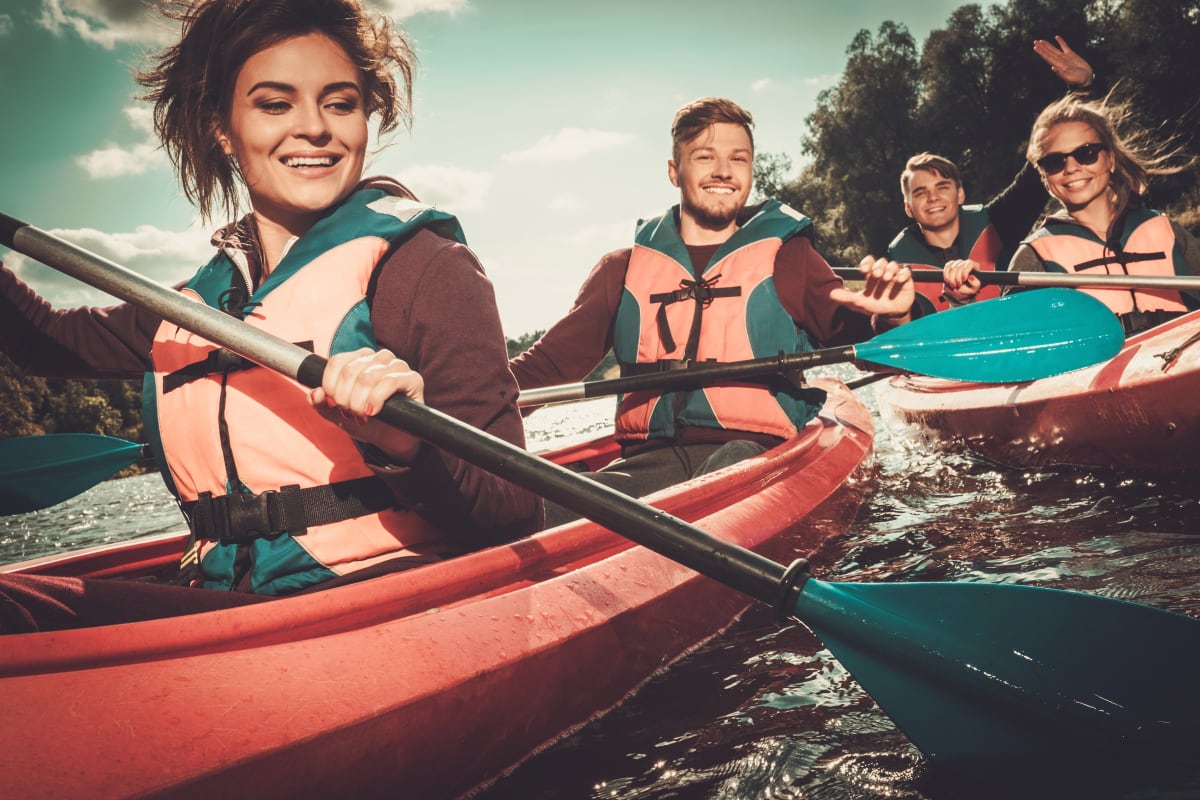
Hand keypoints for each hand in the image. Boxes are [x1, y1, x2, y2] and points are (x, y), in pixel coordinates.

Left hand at [307, 347, 423, 463]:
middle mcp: (379, 358)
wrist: (390, 439)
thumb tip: (315, 394)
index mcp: (360, 359)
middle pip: (350, 371)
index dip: (330, 385)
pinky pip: (389, 382)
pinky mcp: (412, 379)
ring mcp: (397, 366)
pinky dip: (376, 399)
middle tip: (349, 413)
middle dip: (345, 398)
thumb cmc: (366, 421)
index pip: (338, 361)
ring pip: (368, 377)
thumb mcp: (338, 415)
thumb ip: (322, 404)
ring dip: (359, 402)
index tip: (333, 403)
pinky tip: (373, 411)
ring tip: (362, 415)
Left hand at [829, 256, 914, 323]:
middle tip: (876, 275)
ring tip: (886, 278)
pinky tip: (899, 280)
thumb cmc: (875, 306)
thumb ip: (847, 298)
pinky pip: (906, 272)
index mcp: (871, 276)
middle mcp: (883, 273)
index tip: (864, 270)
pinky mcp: (906, 280)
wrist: (891, 315)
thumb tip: (830, 294)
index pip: (869, 263)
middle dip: (878, 266)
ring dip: (889, 270)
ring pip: (893, 265)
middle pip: (881, 262)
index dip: (867, 263)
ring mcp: (894, 276)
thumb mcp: (860, 303)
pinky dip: (903, 274)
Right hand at [942, 258, 981, 299]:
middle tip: (958, 285)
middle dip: (957, 278)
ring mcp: (958, 263)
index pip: (969, 264)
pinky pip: (947, 267)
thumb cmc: (969, 288)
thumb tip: (971, 277)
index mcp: (975, 266)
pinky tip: (947, 281)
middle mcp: (966, 262)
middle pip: (959, 267)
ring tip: (953, 285)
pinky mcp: (951, 264)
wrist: (961, 289)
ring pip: (952, 267)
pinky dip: (946, 274)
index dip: (965, 272)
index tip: (964, 280)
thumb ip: (975, 283)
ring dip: (951, 277)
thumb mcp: (974, 288)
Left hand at [1033, 36, 1092, 88]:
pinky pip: (1064, 46)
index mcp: (1058, 65)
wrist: (1086, 78)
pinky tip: (1056, 37)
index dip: (1041, 52)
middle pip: (1048, 52)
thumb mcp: (1069, 78)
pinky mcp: (1071, 54)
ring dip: (1047, 45)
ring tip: (1040, 40)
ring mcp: (1064, 57)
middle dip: (1042, 47)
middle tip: (1035, 41)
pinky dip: (1061, 41)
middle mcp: (1059, 61)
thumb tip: (1053, 68)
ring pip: (1054, 49)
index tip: (1035, 47)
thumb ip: (1061, 73)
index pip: (1047, 57)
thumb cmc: (1078, 80)